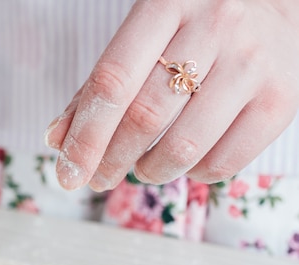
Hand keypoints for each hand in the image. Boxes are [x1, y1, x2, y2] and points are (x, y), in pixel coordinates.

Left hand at [45, 0, 298, 189]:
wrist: (274, 5)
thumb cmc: (193, 25)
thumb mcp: (143, 35)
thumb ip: (100, 85)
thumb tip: (56, 140)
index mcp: (166, 2)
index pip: (112, 82)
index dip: (84, 137)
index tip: (67, 174)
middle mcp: (215, 25)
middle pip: (144, 116)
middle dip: (110, 161)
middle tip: (96, 179)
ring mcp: (253, 62)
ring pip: (184, 146)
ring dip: (148, 171)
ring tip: (140, 169)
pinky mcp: (281, 98)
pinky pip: (225, 162)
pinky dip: (191, 175)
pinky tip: (182, 163)